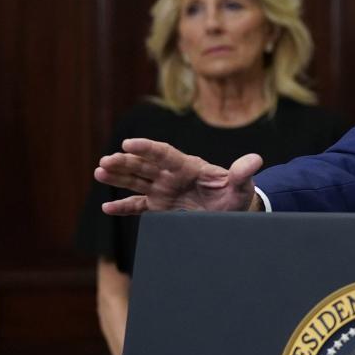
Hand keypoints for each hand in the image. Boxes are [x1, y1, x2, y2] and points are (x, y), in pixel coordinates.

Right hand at [94, 138, 263, 214]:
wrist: (231, 211)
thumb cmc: (236, 195)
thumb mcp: (241, 186)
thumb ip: (243, 173)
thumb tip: (255, 160)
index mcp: (188, 166)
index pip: (164, 153)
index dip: (147, 148)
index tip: (128, 143)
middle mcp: (171, 175)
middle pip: (144, 165)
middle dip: (125, 163)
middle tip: (105, 161)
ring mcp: (163, 190)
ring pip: (136, 181)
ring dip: (117, 177)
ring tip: (99, 172)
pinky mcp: (159, 206)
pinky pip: (137, 204)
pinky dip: (123, 207)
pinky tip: (106, 208)